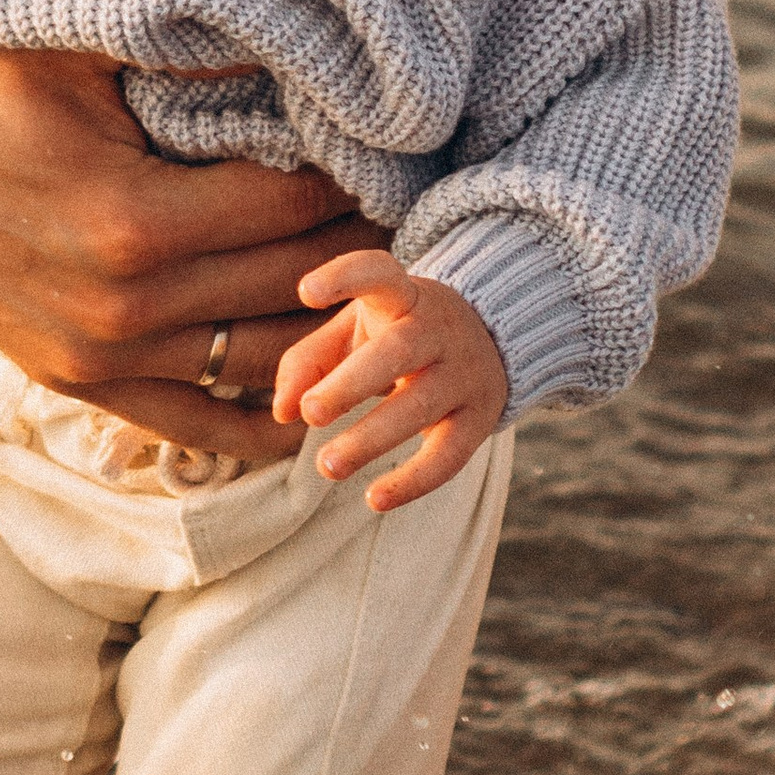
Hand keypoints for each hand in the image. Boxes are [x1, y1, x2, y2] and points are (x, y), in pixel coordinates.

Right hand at [0, 0, 387, 461]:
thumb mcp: (79, 39)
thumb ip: (197, 48)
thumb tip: (314, 36)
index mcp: (134, 221)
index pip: (302, 206)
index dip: (366, 171)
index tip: (411, 141)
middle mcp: (124, 308)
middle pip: (298, 285)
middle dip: (366, 246)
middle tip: (423, 204)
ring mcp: (99, 356)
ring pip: (264, 361)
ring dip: (332, 327)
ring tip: (386, 282)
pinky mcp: (75, 376)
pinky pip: (196, 422)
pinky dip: (265, 414)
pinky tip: (318, 391)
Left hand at [272, 251, 507, 512]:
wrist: (492, 340)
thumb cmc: (399, 334)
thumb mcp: (355, 331)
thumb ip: (310, 361)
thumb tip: (283, 410)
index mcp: (402, 297)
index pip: (379, 274)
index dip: (344, 277)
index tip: (306, 292)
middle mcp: (437, 330)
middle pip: (398, 350)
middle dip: (352, 382)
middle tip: (311, 412)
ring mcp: (463, 373)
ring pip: (421, 405)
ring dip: (371, 438)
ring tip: (327, 466)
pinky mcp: (480, 418)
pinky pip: (450, 455)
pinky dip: (414, 481)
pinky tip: (375, 500)